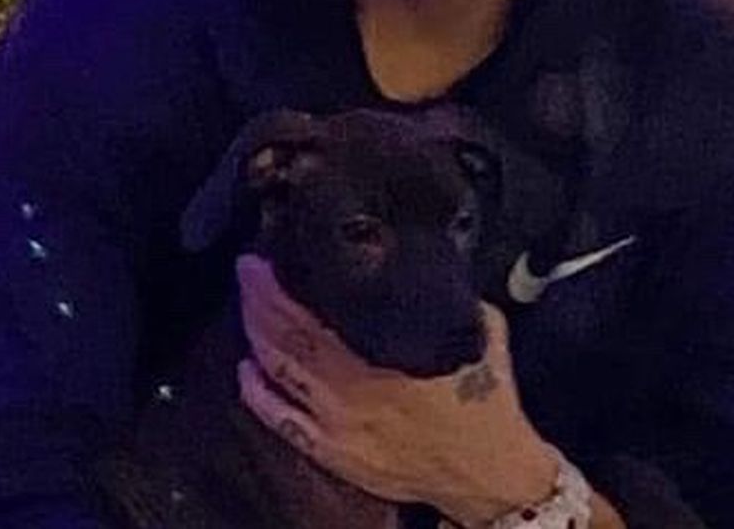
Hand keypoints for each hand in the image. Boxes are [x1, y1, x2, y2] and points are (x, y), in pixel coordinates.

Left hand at [235, 254, 558, 526]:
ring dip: (255, 338)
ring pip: (277, 377)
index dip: (275, 290)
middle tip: (247, 271)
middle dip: (258, 303)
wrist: (487, 472)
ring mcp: (335, 427)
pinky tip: (246, 371)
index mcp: (380, 360)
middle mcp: (347, 394)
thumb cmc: (488, 400)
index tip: (260, 261)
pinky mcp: (333, 454)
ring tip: (246, 307)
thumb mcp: (479, 331)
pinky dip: (257, 395)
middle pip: (284, 343)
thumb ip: (450, 297)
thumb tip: (430, 263)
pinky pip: (282, 422)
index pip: (307, 320)